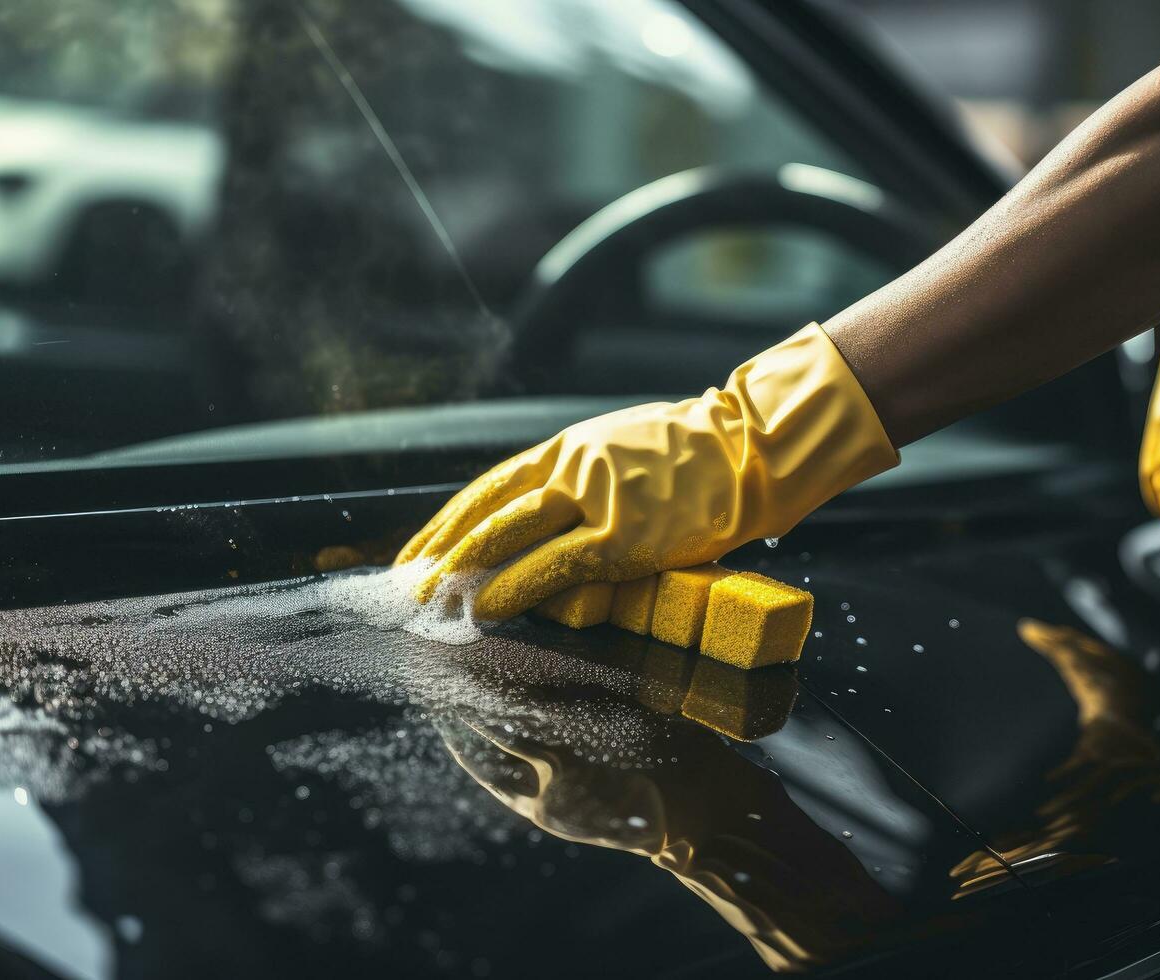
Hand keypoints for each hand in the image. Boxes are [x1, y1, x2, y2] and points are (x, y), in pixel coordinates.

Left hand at [396, 324, 897, 618]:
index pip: (491, 488)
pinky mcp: (625, 536)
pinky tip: (482, 607)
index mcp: (570, 448)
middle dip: (440, 551)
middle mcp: (572, 467)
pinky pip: (553, 566)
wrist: (752, 450)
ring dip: (460, 571)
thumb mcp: (626, 451)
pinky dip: (512, 588)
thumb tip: (548, 520)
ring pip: (508, 534)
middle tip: (407, 586)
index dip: (448, 522)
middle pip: (487, 510)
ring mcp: (597, 499)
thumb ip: (583, 482)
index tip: (418, 550)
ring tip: (430, 602)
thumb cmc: (697, 458)